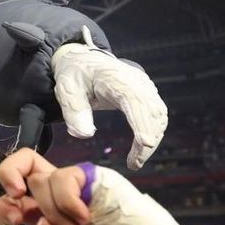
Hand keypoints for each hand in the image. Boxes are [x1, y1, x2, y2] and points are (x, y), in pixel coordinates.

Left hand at [0, 150, 109, 224]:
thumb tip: (37, 220)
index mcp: (42, 221)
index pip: (10, 195)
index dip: (4, 202)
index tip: (15, 220)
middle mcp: (55, 202)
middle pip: (19, 166)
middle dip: (10, 182)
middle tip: (21, 207)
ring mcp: (76, 190)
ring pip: (41, 177)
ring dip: (54, 212)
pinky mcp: (95, 182)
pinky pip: (65, 176)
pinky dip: (67, 200)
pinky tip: (85, 220)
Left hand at [52, 26, 166, 168]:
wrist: (84, 60)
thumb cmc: (75, 75)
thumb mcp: (66, 90)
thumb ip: (73, 111)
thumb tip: (85, 134)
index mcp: (115, 78)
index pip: (135, 100)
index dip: (142, 122)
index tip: (144, 144)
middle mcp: (136, 81)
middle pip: (151, 111)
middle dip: (147, 140)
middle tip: (134, 163)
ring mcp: (144, 86)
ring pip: (158, 115)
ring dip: (152, 138)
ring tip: (136, 160)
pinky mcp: (147, 93)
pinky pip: (157, 114)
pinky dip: (152, 131)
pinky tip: (141, 147)